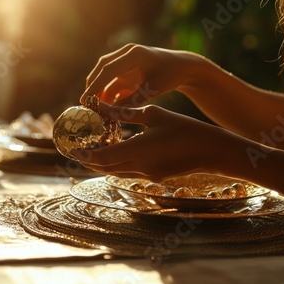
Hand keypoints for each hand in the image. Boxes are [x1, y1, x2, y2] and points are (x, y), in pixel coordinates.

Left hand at [72, 103, 239, 181]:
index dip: (85, 156)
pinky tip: (115, 153)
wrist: (210, 151)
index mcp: (138, 149)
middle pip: (105, 168)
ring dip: (102, 164)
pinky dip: (117, 165)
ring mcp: (147, 175)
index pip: (102, 157)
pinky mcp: (154, 177)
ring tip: (92, 151)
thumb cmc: (184, 128)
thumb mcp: (154, 114)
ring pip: (116, 172)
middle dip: (89, 161)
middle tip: (78, 150)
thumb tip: (102, 106)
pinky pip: (128, 173)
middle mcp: (139, 167)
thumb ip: (126, 112)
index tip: (72, 150)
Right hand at [81, 43, 208, 106]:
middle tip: (85, 104)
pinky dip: (107, 94)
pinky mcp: (125, 70)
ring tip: (94, 109)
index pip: (108, 69)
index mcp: (134, 54)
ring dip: (99, 92)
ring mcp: (124, 61)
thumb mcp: (154, 89)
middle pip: (102, 69)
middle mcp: (126, 54)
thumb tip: (114, 114)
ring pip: (105, 76)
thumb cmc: (171, 75)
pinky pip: (112, 82)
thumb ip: (134, 100)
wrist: (182, 67)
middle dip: (92, 87)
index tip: (86, 99)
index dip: (96, 85)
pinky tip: (105, 108)